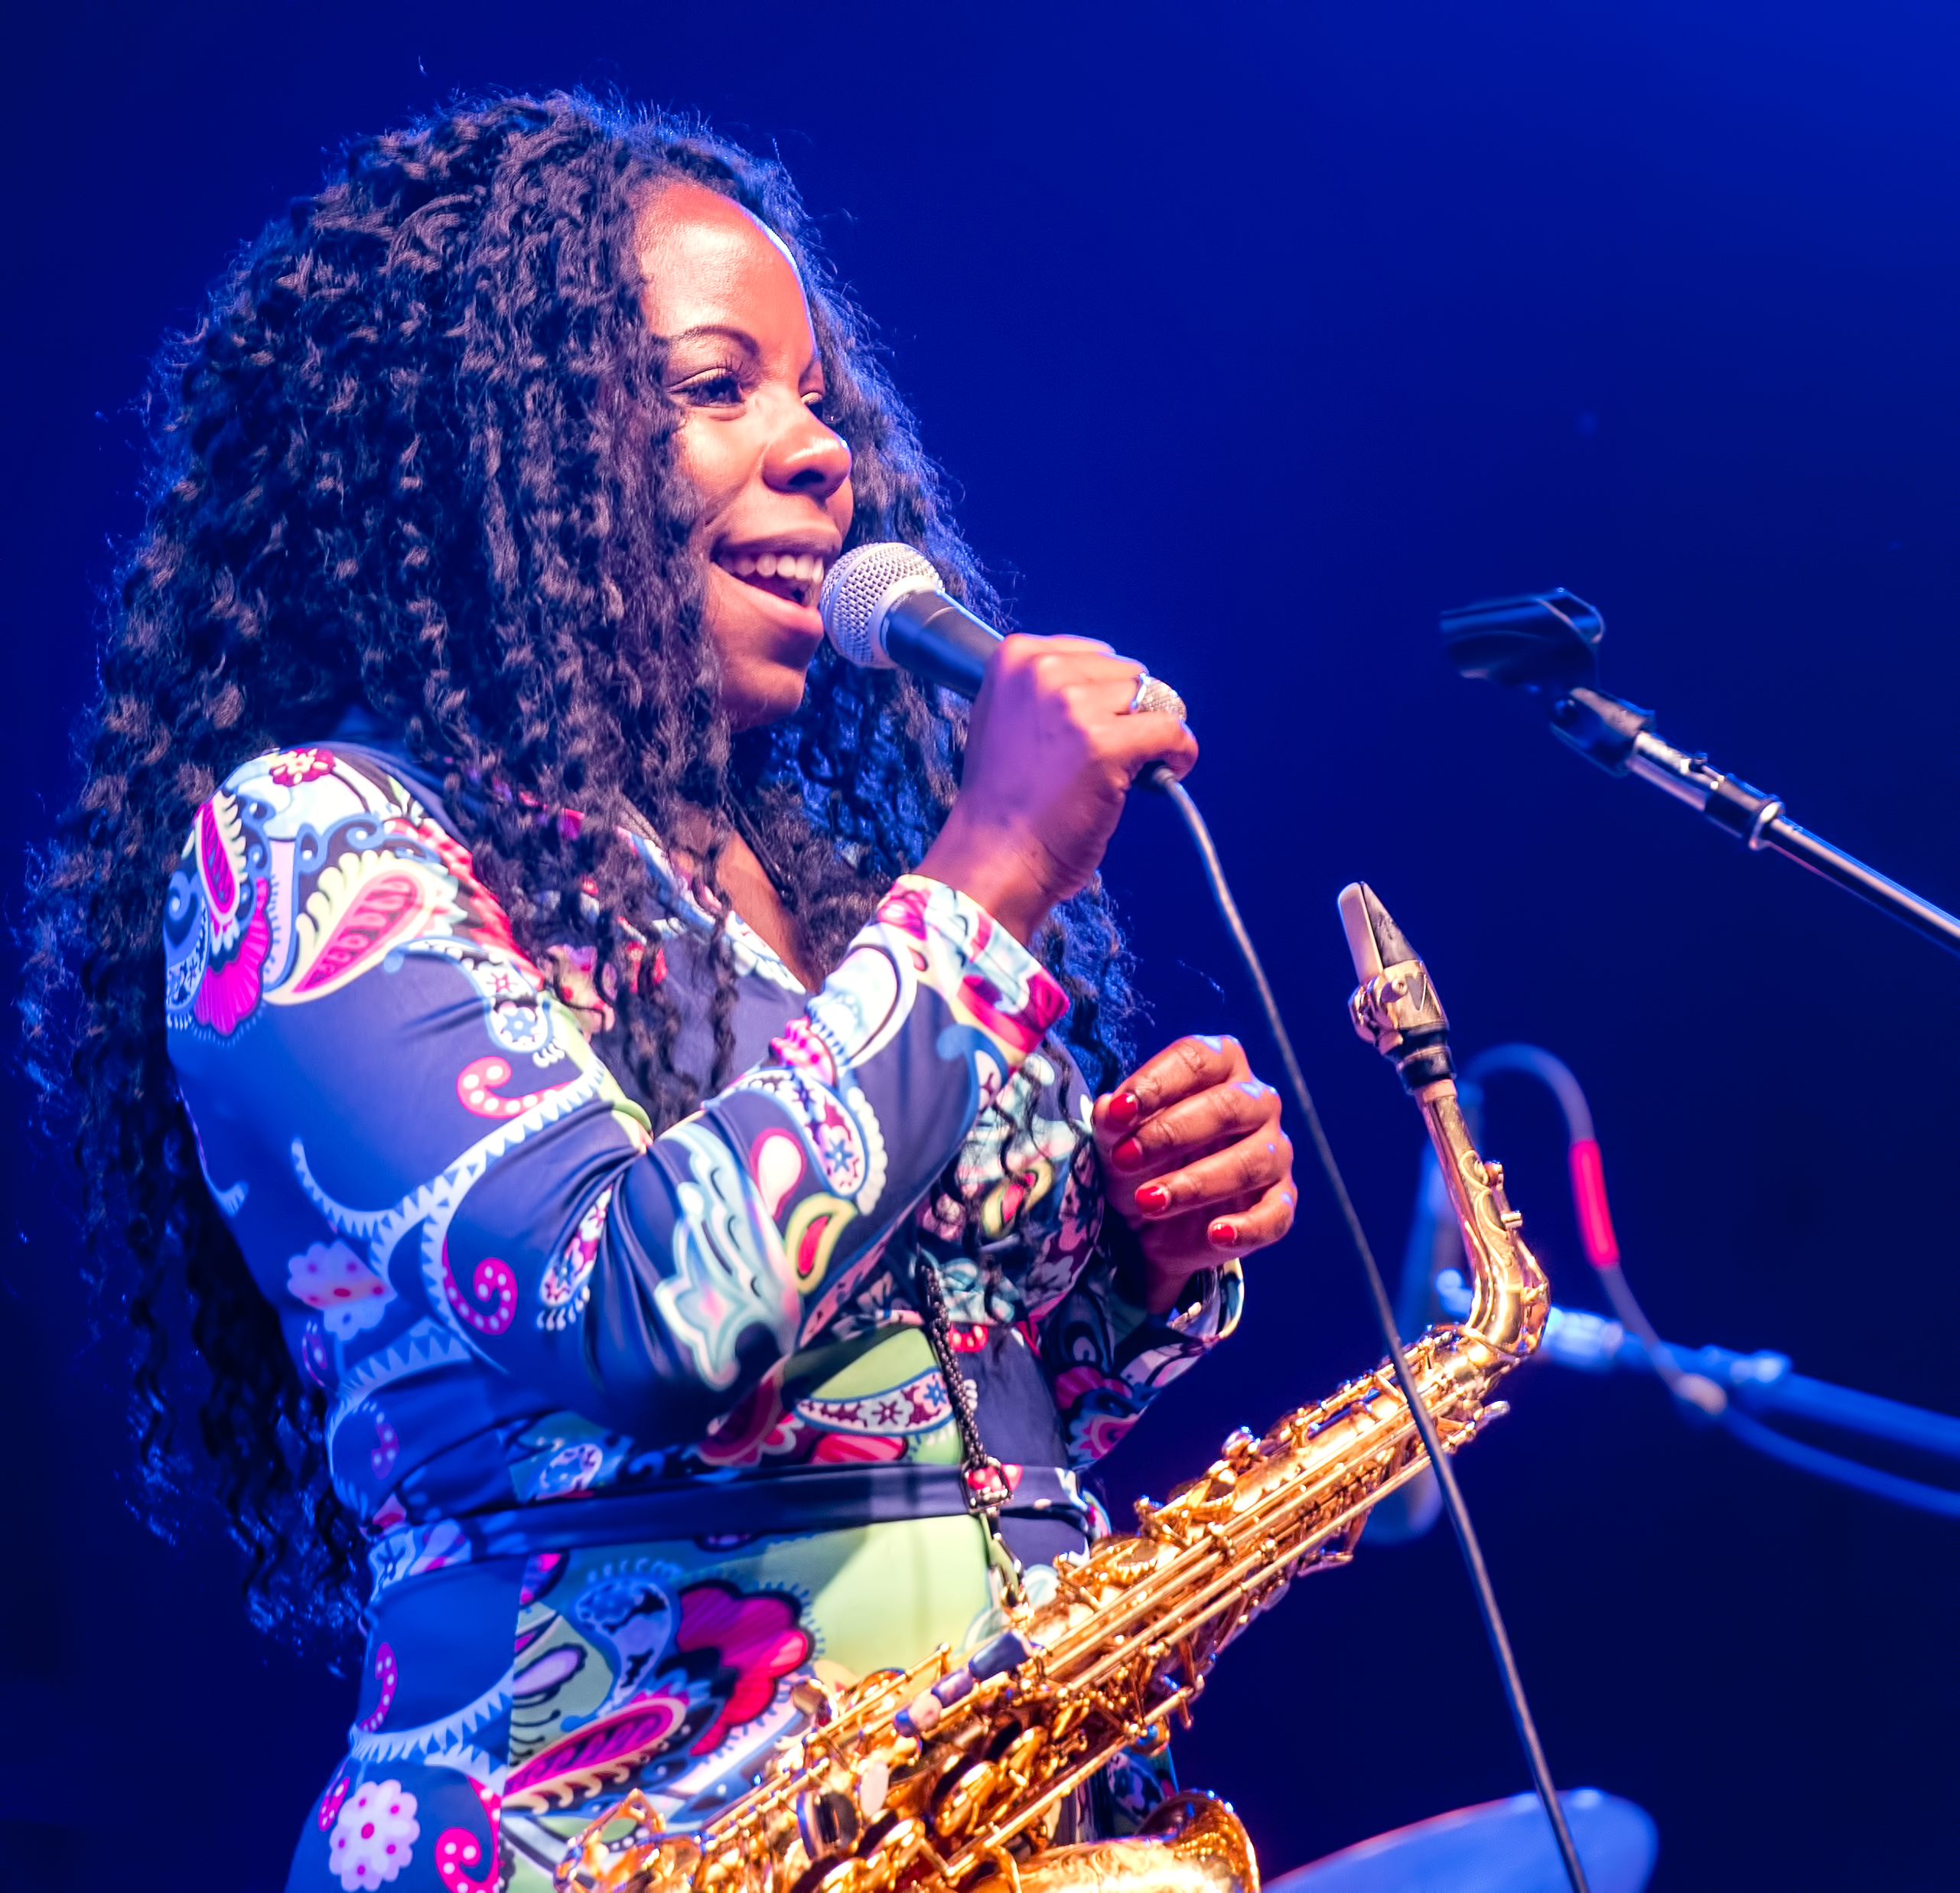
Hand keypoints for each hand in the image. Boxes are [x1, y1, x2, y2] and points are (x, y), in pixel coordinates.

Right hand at [917, 635, 1196, 941]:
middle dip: (1127, 713)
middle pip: (1126, 674)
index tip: (1101, 723)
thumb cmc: (1001, 802)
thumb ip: (1043, 691)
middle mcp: (1043, 673)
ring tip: (1131, 767)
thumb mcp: (1003, 718)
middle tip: (1111, 754)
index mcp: (1015, 658)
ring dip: (1151, 733)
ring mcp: (1074, 707)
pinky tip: (1169, 769)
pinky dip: (1180, 752)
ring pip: (1150, 699)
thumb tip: (1099, 685)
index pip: (1093, 655)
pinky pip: (1171, 730)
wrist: (994, 856)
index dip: (1105, 694)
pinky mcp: (1106, 744)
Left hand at [1092, 1035, 1296, 1314]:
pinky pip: (1275, 1213)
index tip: (1120, 1112)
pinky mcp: (1280, 1201)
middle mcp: (1256, 1101)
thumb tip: (1110, 1107)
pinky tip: (1214, 1235)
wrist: (1155, 1225)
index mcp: (1220, 1066)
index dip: (1157, 1083)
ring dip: (1196, 1184)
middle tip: (1123, 1159)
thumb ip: (1112, 1123)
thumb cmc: (1141, 1161)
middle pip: (1227, 1106)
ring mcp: (1274, 1151)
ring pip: (1250, 1162)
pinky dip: (1247, 1227)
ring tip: (1148, 1203)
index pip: (1197, 1059)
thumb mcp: (1115, 1142)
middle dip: (1170, 1134)